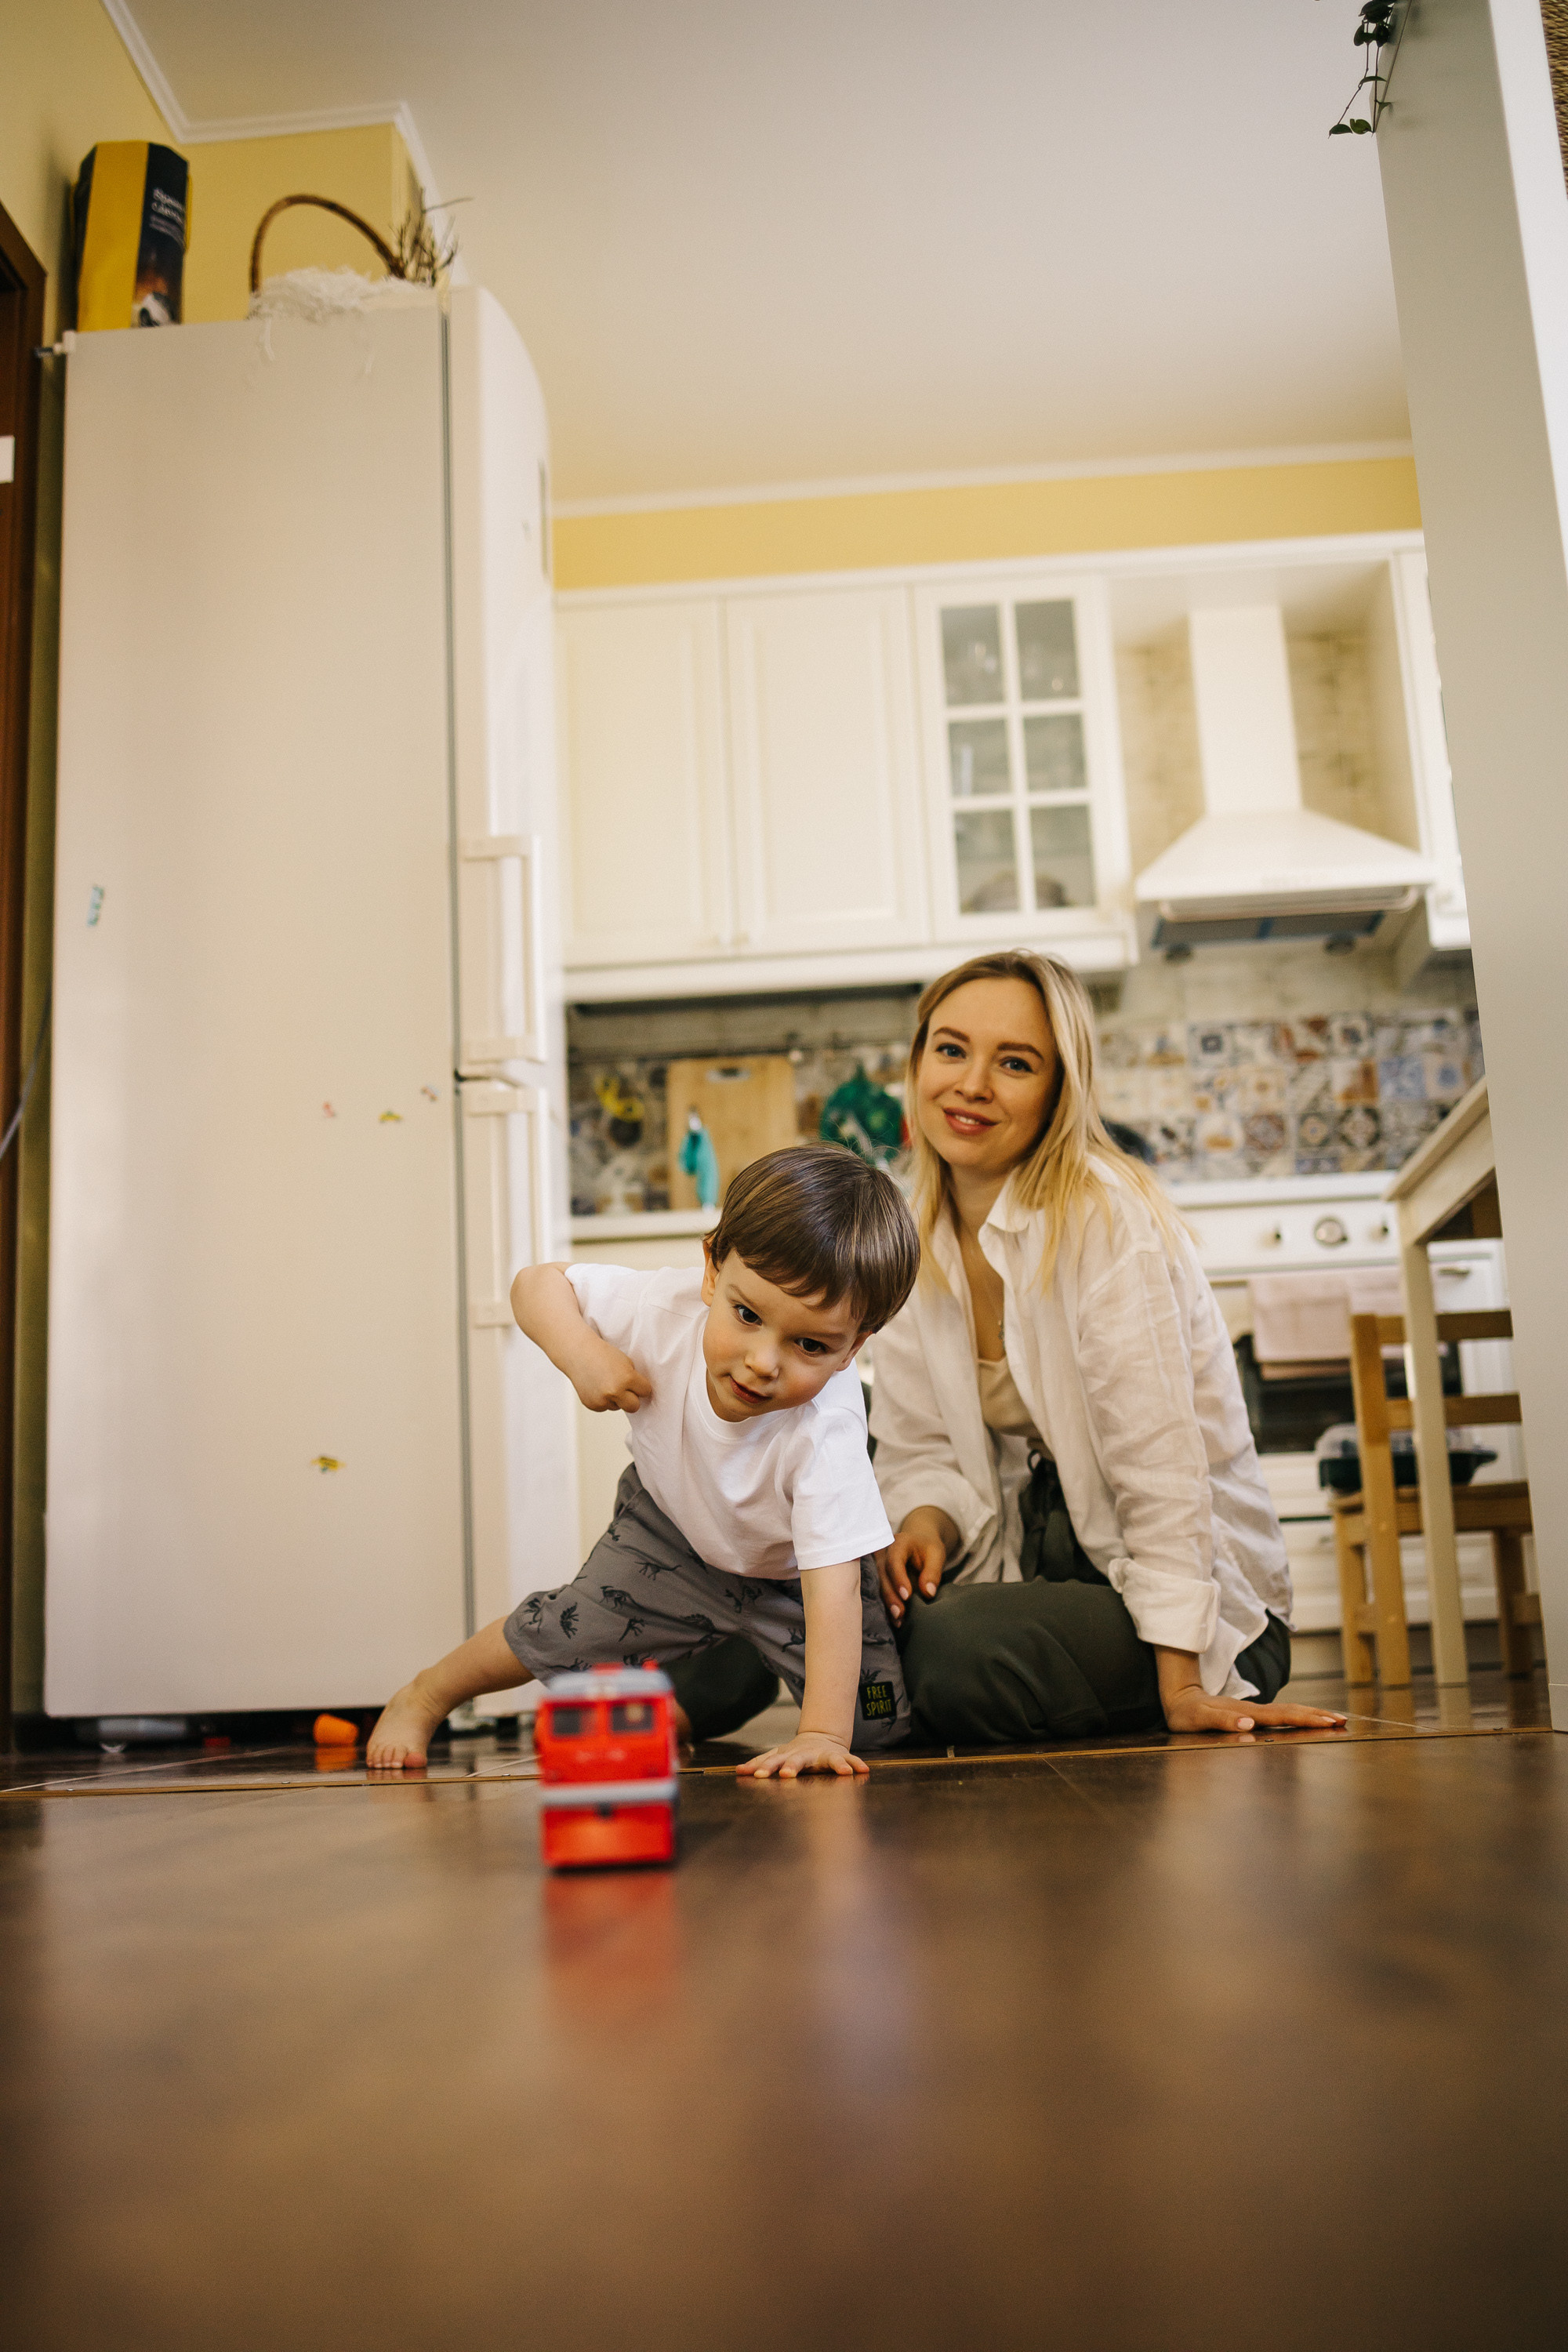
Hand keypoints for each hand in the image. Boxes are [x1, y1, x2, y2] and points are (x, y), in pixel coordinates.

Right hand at [572, 1342, 652, 1414]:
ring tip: (606, 1383)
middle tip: (626, 1389)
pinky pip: (604, 1407)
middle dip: (632, 1399)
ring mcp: (602, 1400)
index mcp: (627, 1378)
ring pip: (618, 1407)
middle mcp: (615, 1391)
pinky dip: (603, 1399)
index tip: (637, 1382)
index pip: (645, 1391)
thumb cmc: (603, 1354)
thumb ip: (634, 1379)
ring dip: (616, 1399)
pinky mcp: (593, 1405)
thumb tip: (639, 1394)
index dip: (642, 1386)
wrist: (579, 1353)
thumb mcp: (626, 1362)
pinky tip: (597, 1386)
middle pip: (634, 1407)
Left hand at [737, 1732, 867, 1779]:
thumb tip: (738, 1770)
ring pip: (828, 1759)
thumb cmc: (795, 1753)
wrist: (821, 1738)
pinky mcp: (838, 1757)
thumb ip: (760, 1763)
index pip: (773, 1761)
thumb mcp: (777, 1756)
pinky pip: (849, 1760)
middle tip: (786, 1775)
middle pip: (797, 1760)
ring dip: (835, 1764)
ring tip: (842, 1772)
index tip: (756, 1776)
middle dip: (792, 1767)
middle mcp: (805, 1754)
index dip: (764, 1767)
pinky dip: (854, 1764)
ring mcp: (822, 1755)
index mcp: (788, 1755)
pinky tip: (863, 1771)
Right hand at [876, 1506, 955, 1624]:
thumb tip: (928, 1593)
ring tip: (898, 1620)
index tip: (907, 1596)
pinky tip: (896, 1620)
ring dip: (887, 1604)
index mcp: (899, 1543)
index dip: (898, 1578)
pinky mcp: (880, 1577)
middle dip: (890, 1595)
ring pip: (878, 1585)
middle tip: (900, 1613)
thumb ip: (933, 1572)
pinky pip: (879, 1592)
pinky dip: (887, 1607)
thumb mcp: (937, 1555)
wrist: (919, 1543)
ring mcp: (879, 1565)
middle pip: (882, 1575)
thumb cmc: (928, 1549)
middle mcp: (884, 1553)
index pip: (894, 1560)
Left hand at [1159, 1683, 1347, 1736]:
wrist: (1178, 1697)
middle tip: (1343, 1721)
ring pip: (1289, 1711)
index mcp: (1247, 1712)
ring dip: (1311, 1714)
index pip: (1283, 1715)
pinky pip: (1280, 1715)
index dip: (1306, 1718)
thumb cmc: (1187, 1713)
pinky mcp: (1250, 1714)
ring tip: (1334, 1719)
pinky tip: (1306, 1720)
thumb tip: (1249, 1723)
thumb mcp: (1199, 1719)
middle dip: (1317, 1715)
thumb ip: (1222, 1721)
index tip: (1329, 1721)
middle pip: (1292, 1711)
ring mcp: (1253, 1711)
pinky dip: (1298, 1717)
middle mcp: (1254, 1710)